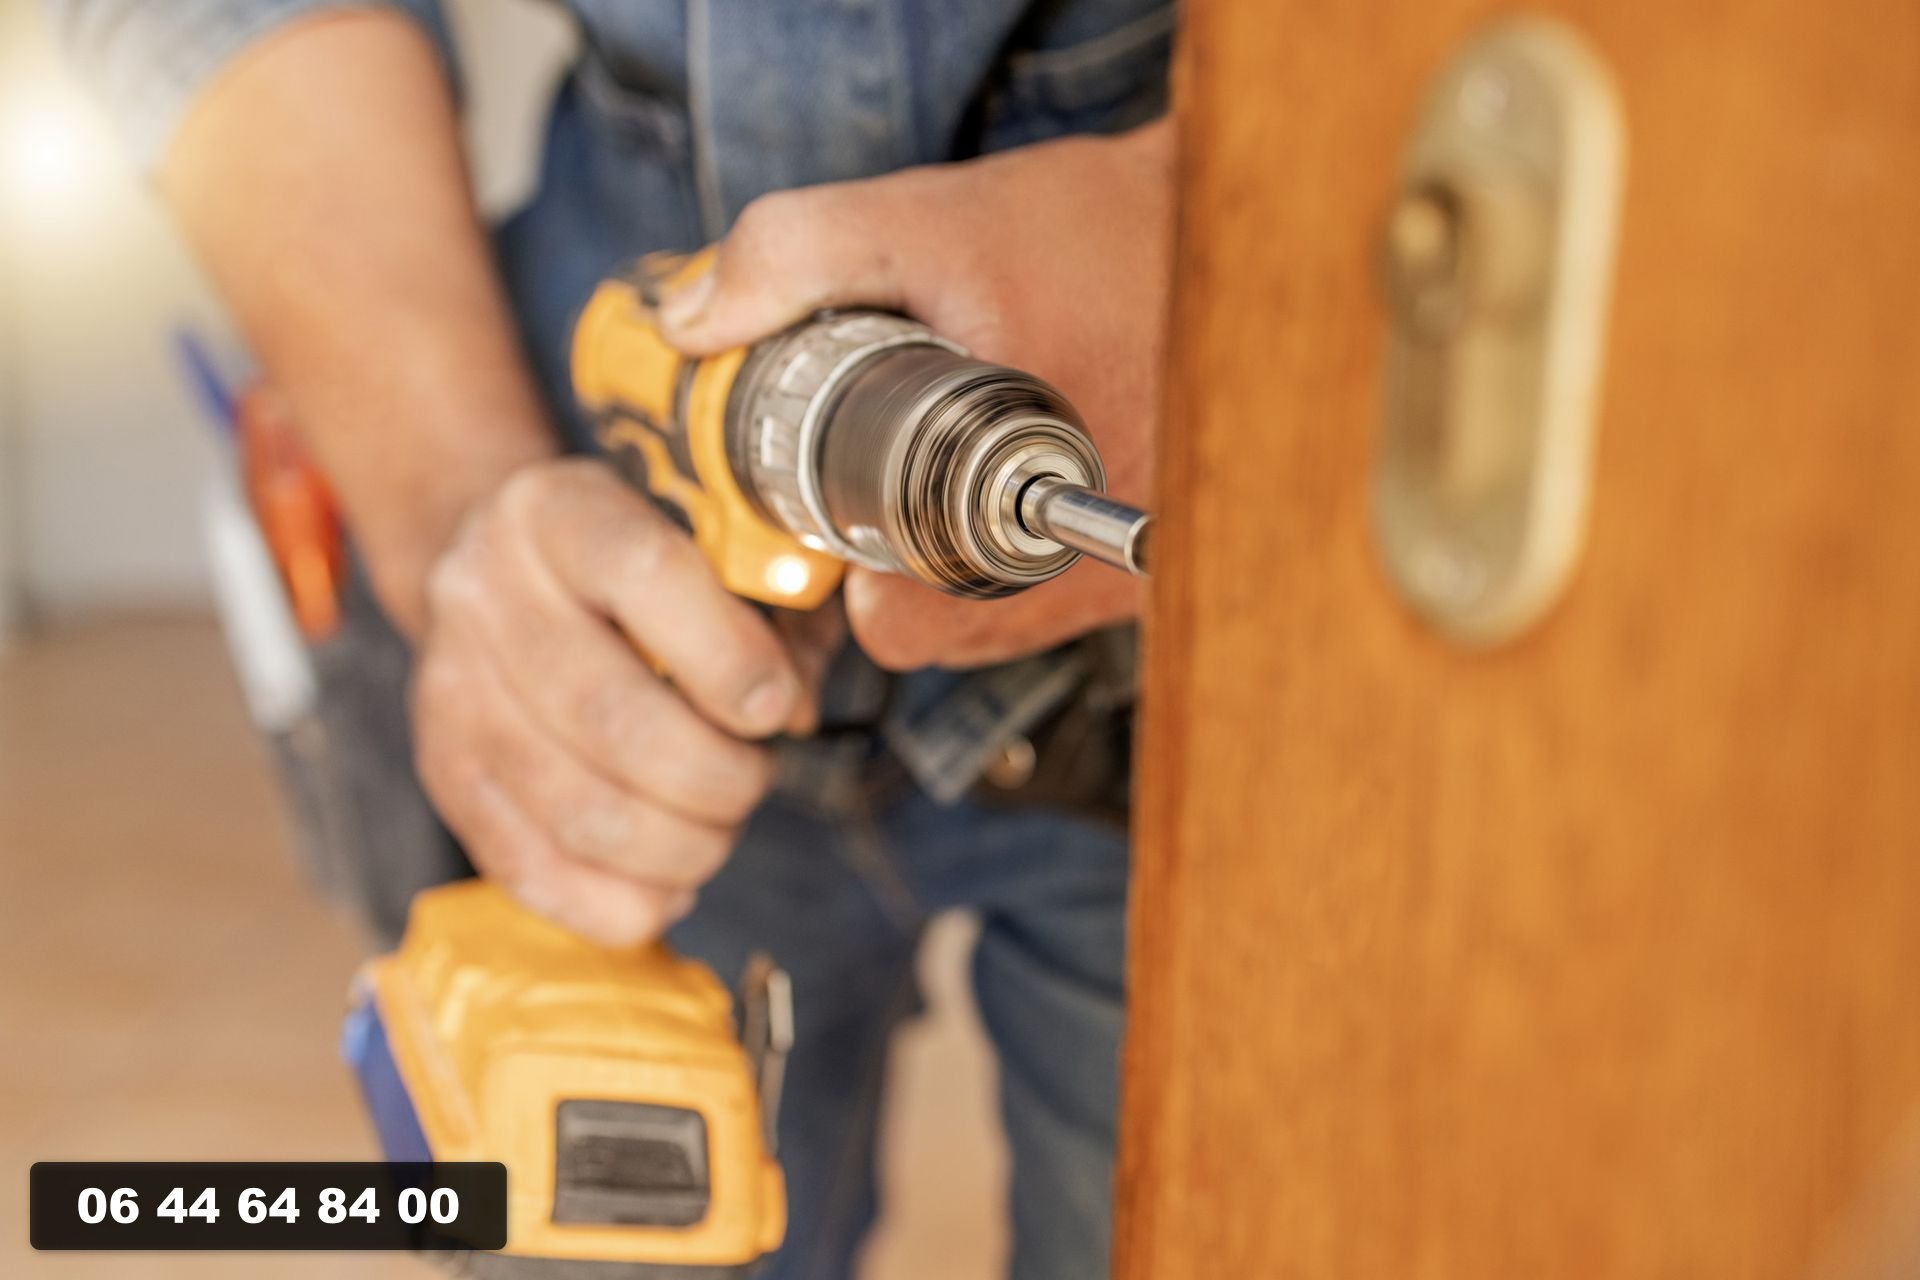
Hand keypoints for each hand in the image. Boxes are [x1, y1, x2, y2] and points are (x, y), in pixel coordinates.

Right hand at [410, 459, 816, 944]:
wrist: (502, 568)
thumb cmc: (642, 568)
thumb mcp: (715, 546)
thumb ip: (776, 611)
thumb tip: (790, 711)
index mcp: (558, 510)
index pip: (644, 573)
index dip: (726, 656)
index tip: (775, 708)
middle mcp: (484, 590)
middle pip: (609, 715)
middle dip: (716, 776)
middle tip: (754, 778)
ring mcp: (450, 687)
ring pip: (577, 808)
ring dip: (680, 845)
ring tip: (718, 828)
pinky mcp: (443, 771)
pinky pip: (532, 870)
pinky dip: (621, 901)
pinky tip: (670, 881)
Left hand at [659, 118, 1175, 669]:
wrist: (1255, 233)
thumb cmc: (1104, 232)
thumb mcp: (933, 218)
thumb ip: (799, 255)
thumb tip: (693, 324)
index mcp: (1021, 499)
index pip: (899, 625)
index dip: (844, 569)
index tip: (836, 502)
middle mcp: (1090, 564)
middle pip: (942, 635)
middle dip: (895, 565)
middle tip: (889, 470)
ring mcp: (1137, 576)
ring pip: (1000, 624)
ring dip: (956, 563)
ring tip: (955, 462)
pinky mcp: (1164, 568)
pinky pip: (1060, 601)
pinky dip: (1018, 551)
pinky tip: (1015, 473)